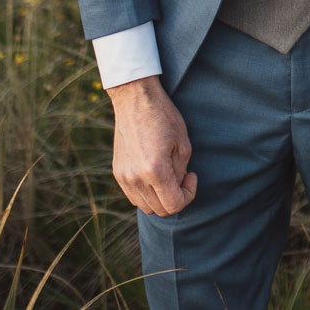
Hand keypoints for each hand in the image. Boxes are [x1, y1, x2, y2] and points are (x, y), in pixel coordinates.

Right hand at [107, 77, 198, 215]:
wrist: (134, 99)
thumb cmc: (163, 116)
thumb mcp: (182, 143)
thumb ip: (181, 172)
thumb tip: (177, 186)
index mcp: (155, 171)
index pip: (174, 206)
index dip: (188, 195)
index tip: (192, 176)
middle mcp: (135, 178)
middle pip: (160, 210)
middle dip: (175, 198)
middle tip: (182, 176)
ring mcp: (123, 177)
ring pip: (145, 206)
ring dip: (160, 198)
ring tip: (168, 175)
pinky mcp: (117, 172)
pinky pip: (134, 196)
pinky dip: (146, 193)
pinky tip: (154, 174)